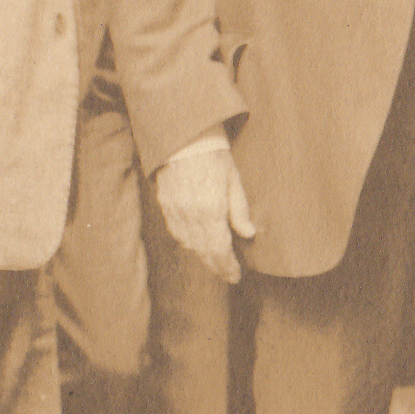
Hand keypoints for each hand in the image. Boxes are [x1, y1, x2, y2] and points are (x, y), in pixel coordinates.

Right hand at [154, 136, 256, 284]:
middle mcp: (191, 216)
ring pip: (189, 245)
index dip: (228, 266)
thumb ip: (240, 209)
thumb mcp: (234, 179)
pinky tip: (196, 245)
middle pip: (204, 252)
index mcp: (211, 210)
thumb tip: (249, 233)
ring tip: (215, 263)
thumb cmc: (214, 154)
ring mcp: (175, 212)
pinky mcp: (165, 205)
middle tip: (228, 276)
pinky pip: (176, 232)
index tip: (236, 276)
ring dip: (202, 257)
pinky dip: (188, 243)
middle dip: (217, 267)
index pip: (220, 250)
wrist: (184, 137)